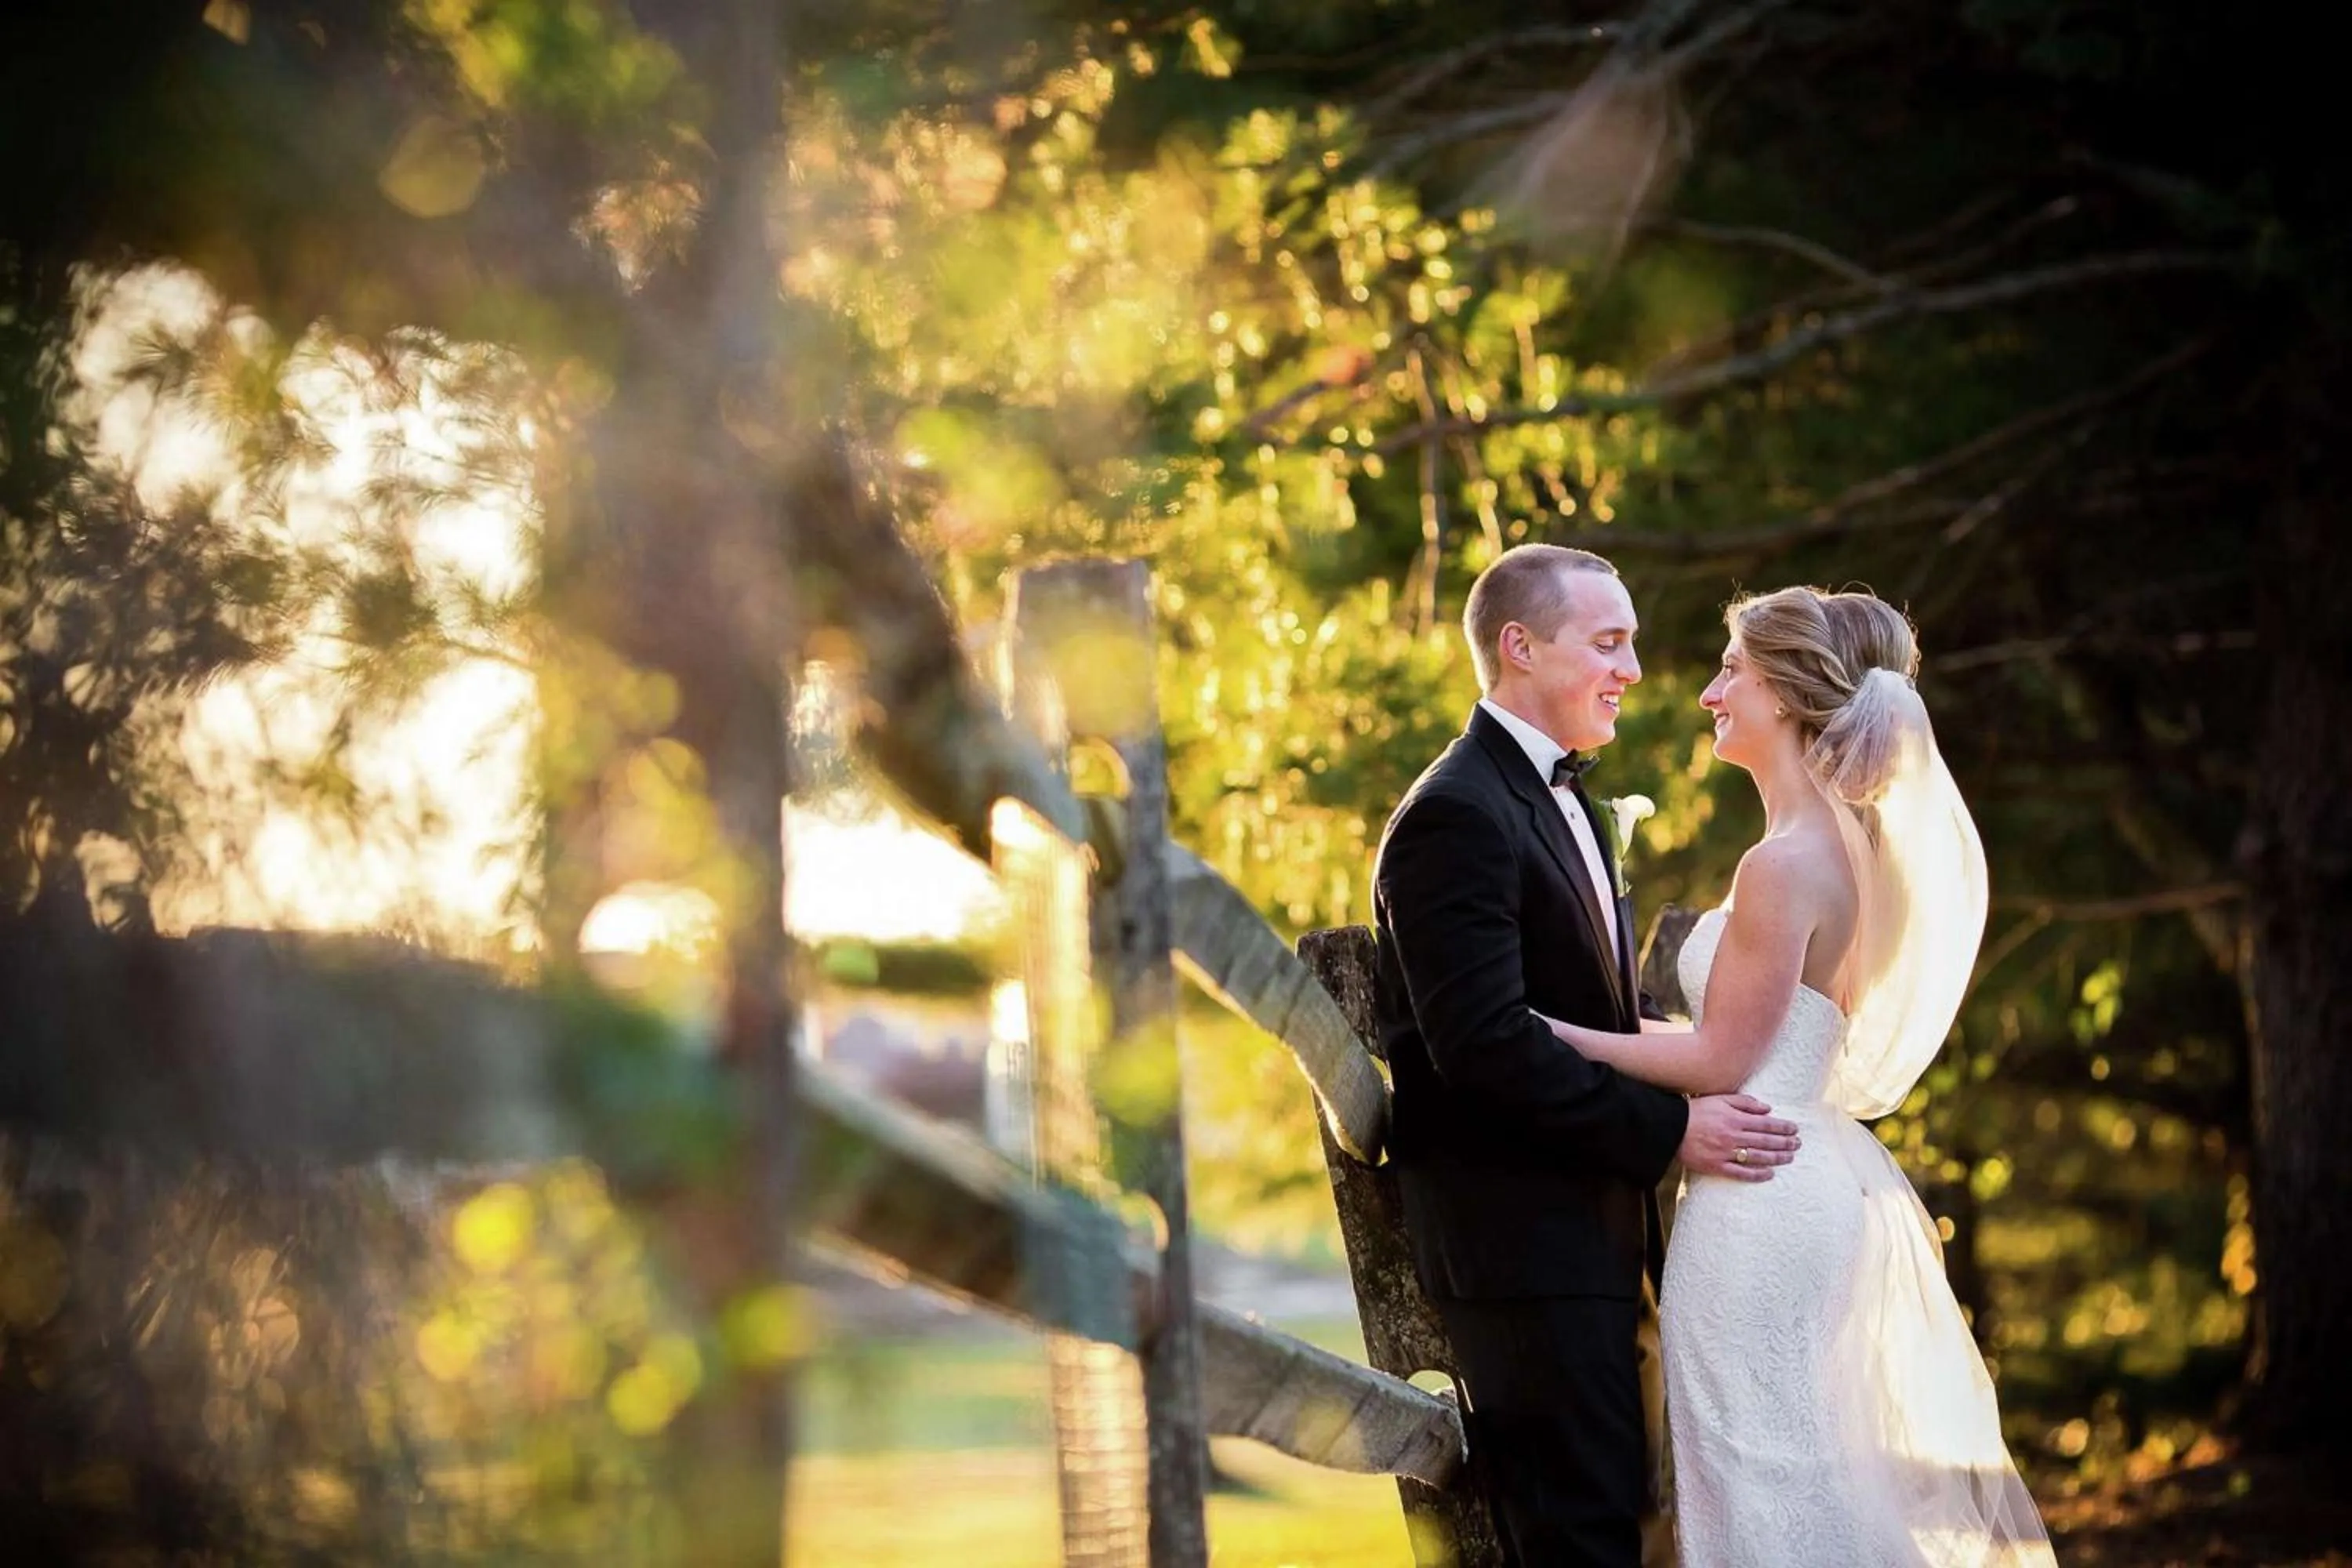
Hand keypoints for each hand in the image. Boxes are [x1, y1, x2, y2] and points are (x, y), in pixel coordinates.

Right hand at [1678, 1094, 1799, 1181]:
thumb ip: (1745, 1103)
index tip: (1795, 1129)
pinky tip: (1769, 1174)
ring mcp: (1725, 1153)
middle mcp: (1733, 1137)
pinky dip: (1757, 1174)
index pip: (1766, 1124)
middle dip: (1784, 1142)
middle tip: (1797, 1144)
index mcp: (1735, 1119)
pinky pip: (1740, 1173)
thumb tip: (1767, 1109)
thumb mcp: (1720, 1099)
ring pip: (1757, 1157)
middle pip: (1765, 1141)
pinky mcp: (1717, 1166)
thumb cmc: (1696, 1111)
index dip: (1783, 1127)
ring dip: (1776, 1158)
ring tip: (1790, 1157)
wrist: (1671, 1127)